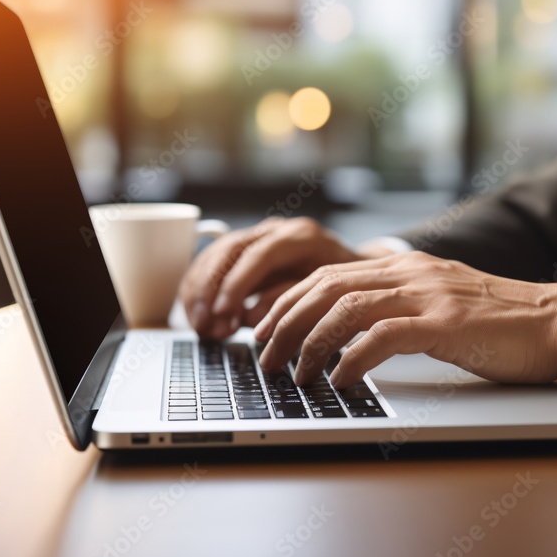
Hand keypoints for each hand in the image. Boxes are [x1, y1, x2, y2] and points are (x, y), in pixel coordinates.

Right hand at [179, 217, 393, 338]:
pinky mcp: (246, 252)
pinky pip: (212, 264)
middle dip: (210, 290)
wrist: (356, 270)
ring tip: (203, 326)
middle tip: (205, 324)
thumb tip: (252, 315)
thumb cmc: (346, 284)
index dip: (236, 284)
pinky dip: (201, 290)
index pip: (257, 254)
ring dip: (200, 292)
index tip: (223, 312)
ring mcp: (258, 237)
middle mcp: (275, 231)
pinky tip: (202, 317)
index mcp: (299, 236)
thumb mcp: (328, 294)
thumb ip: (291, 300)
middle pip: (228, 251)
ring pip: (214, 256)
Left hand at [255, 251, 556, 387]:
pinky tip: (339, 378)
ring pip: (347, 308)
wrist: (555, 321)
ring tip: (295, 373)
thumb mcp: (437, 304)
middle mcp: (410, 272)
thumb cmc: (498, 322)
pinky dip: (353, 358)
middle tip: (264, 356)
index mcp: (403, 266)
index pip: (327, 275)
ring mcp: (428, 294)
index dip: (287, 302)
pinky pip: (385, 336)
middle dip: (285, 322)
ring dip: (311, 343)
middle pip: (326, 288)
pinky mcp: (447, 322)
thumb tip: (349, 336)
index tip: (264, 330)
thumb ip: (396, 309)